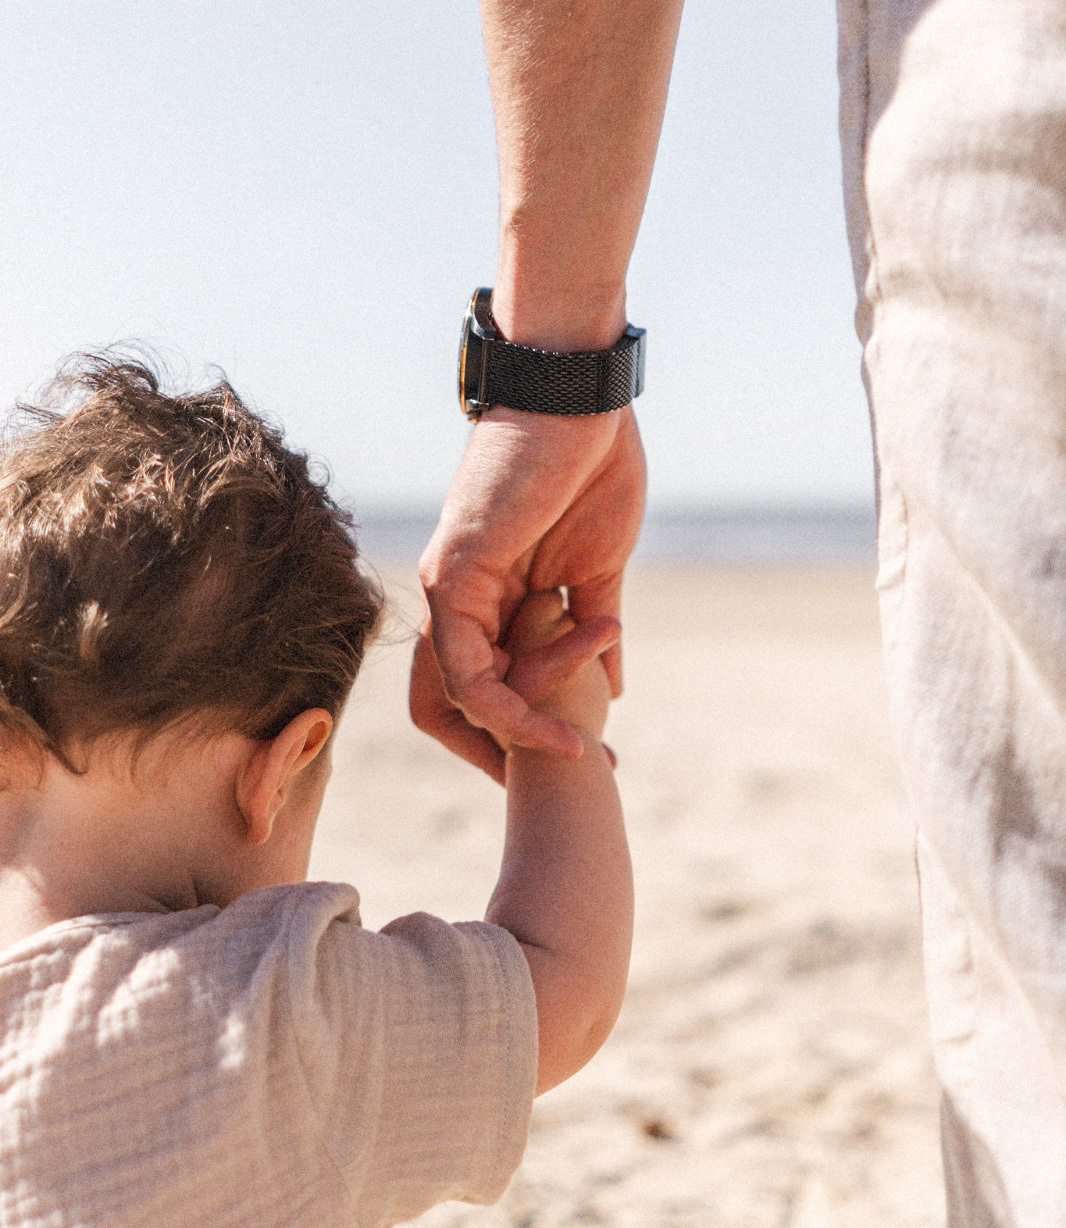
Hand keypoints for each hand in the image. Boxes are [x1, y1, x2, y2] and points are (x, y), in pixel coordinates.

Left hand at [411, 404, 645, 782]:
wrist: (578, 396)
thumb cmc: (591, 465)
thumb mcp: (600, 567)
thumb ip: (597, 630)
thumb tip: (612, 688)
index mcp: (489, 599)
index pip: (489, 690)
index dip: (527, 733)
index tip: (586, 757)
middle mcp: (457, 601)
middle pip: (457, 709)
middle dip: (511, 755)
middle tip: (580, 773)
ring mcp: (447, 590)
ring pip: (466, 699)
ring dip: (526, 737)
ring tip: (584, 751)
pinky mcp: (452, 577)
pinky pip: (469, 671)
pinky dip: (511, 711)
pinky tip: (560, 730)